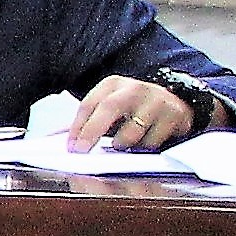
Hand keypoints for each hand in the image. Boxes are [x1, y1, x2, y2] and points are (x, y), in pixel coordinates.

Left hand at [70, 73, 199, 153]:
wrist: (174, 99)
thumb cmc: (134, 107)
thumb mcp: (110, 107)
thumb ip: (88, 121)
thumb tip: (60, 139)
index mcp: (113, 84)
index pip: (89, 104)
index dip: (77, 126)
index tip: (71, 146)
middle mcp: (134, 88)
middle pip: (110, 108)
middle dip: (92, 132)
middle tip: (82, 151)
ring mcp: (157, 100)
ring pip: (133, 129)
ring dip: (123, 143)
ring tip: (121, 144)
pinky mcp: (175, 114)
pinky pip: (154, 139)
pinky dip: (145, 146)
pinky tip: (145, 142)